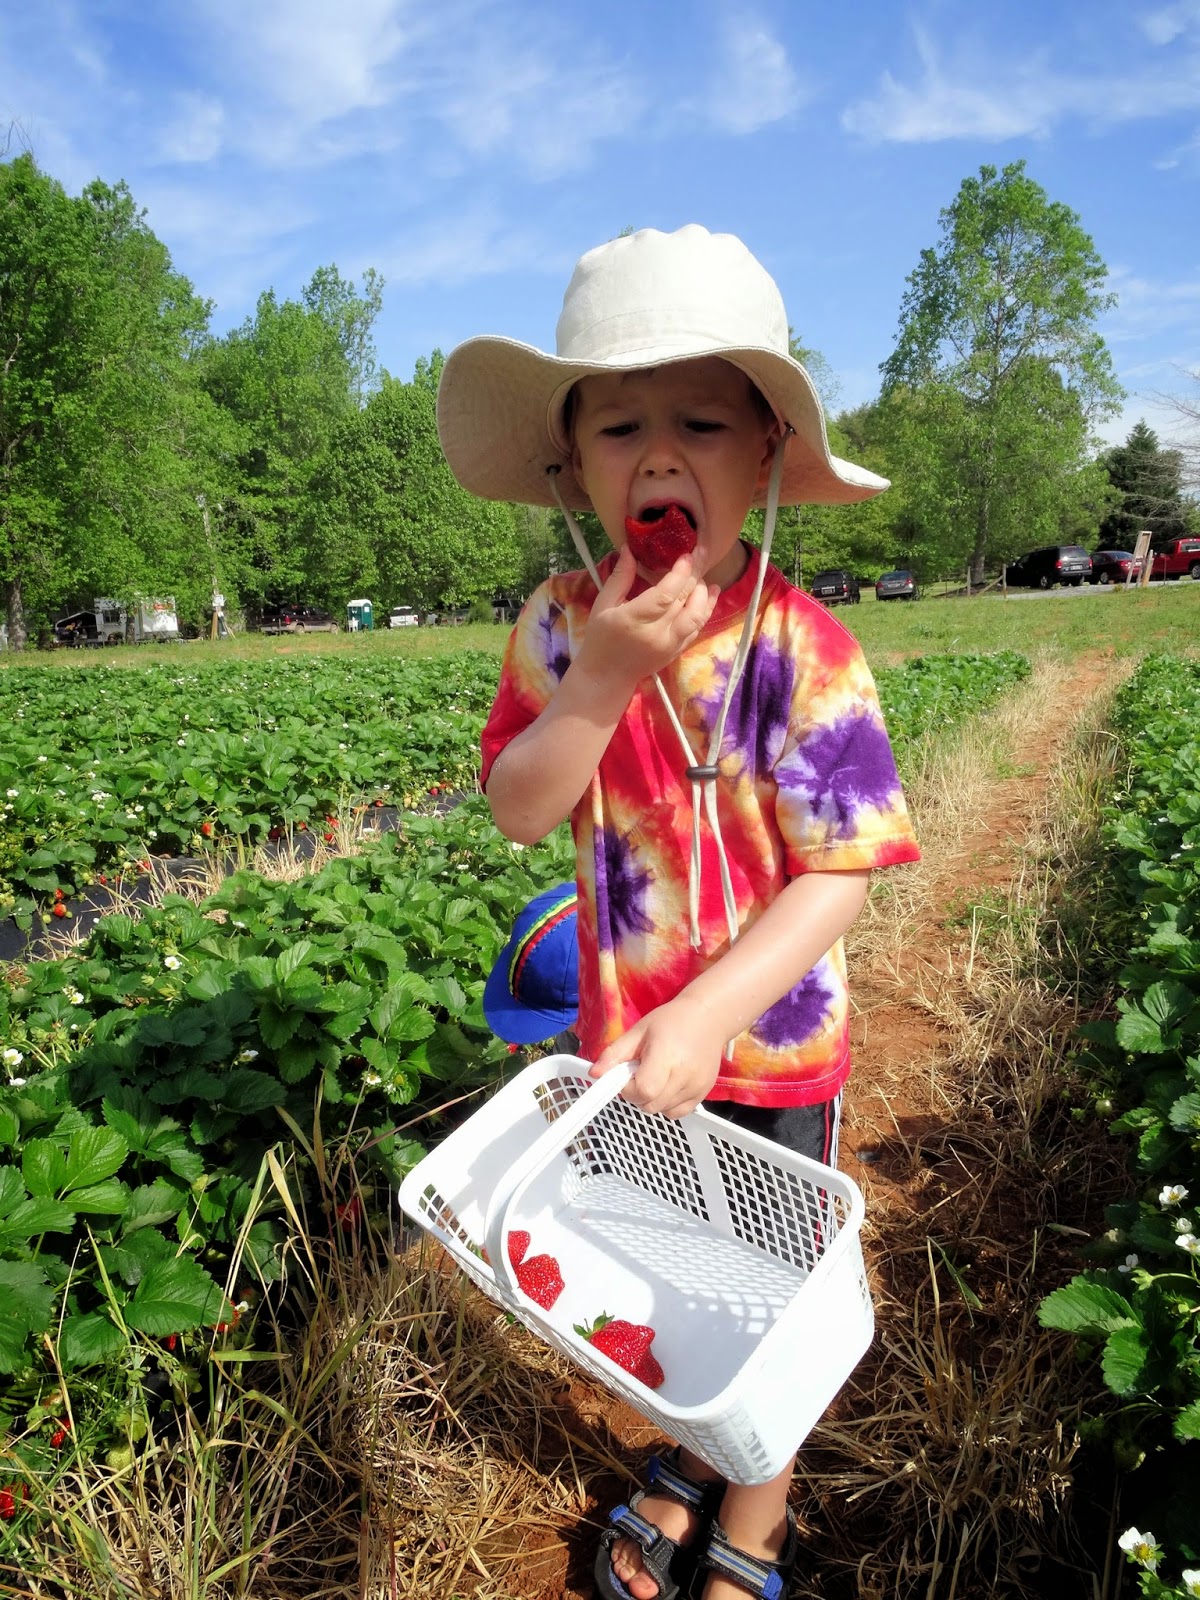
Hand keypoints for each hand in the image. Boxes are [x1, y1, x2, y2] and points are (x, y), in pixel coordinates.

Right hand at [576, 545, 718, 691]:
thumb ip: (619, 578)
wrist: (607, 677)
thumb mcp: (603, 606)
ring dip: (704, 593)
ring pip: (697, 616)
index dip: (679, 573)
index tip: (686, 555)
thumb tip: (629, 549)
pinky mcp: (677, 652)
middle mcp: (656, 633)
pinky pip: (697, 628)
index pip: (664, 594)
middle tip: (701, 553)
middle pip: (684, 600)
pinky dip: (706, 609)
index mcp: (634, 619)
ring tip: (701, 576)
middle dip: (695, 574)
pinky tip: (710, 593)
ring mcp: (670, 645)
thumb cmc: (601, 638)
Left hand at [589, 998, 723, 1117]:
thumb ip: (615, 1054)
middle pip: (650, 1105)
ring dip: (651, 1099)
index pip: (642, 1090)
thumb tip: (593, 1074)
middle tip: (640, 1073)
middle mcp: (684, 1076)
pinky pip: (676, 1112)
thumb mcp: (638, 1031)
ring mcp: (697, 1087)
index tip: (627, 1074)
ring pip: (661, 1111)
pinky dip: (667, 1104)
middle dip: (637, 1094)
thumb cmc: (670, 1021)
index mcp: (666, 1057)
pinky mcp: (704, 1094)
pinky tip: (668, 1085)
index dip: (628, 1088)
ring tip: (656, 1075)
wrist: (709, 1018)